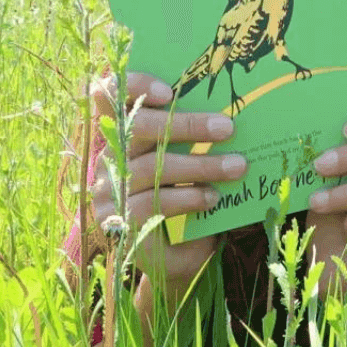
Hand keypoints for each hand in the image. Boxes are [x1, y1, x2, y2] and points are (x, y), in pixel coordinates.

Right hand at [89, 71, 241, 300]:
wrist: (177, 261)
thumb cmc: (189, 201)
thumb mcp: (192, 163)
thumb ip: (197, 137)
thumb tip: (232, 111)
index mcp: (124, 133)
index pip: (111, 95)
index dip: (135, 86)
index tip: (169, 91)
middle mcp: (110, 158)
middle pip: (140, 128)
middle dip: (187, 125)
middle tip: (227, 128)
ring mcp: (109, 190)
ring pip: (151, 167)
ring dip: (200, 165)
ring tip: (236, 166)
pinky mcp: (117, 222)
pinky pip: (152, 202)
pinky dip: (188, 197)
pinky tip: (212, 198)